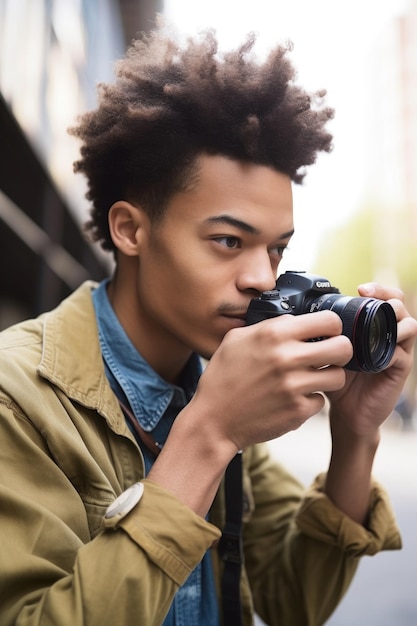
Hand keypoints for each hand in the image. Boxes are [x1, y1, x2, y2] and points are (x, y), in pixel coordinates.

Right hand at [187, 309, 352, 453]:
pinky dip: (311, 400)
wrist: (213, 420)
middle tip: (329, 356)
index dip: (332, 327)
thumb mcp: (237, 339)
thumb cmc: (223, 378)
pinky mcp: (297, 410)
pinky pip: (321, 400)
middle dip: (340, 351)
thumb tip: (293, 320)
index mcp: (274, 333)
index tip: (326, 333)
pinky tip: (294, 398)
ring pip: (338, 377)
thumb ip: (268, 326)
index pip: (329, 320)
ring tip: (313, 378)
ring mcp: (294, 386)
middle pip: (343, 347)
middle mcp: (287, 357)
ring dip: (328, 377)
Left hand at [326, 283, 416, 437]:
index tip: (360, 288)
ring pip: (409, 326)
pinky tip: (374, 355)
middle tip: (370, 298)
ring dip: (395, 321)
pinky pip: (402, 354)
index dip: (378, 289)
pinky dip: (390, 351)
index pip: (386, 298)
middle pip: (400, 306)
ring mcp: (397, 352)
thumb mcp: (327, 352)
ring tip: (378, 324)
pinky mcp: (399, 371)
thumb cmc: (337, 381)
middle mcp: (388, 337)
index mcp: (374, 328)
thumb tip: (301, 315)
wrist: (345, 413)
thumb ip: (323, 335)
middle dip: (388, 298)